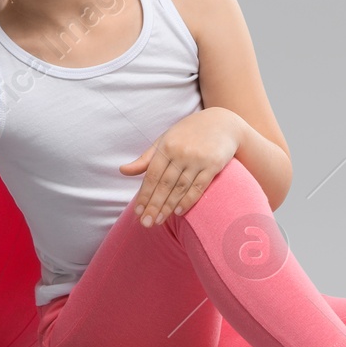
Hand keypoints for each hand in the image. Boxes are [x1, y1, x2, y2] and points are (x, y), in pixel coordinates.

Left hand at [119, 107, 242, 226]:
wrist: (222, 123)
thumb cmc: (188, 133)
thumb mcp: (164, 140)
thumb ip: (145, 159)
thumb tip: (123, 171)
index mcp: (166, 146)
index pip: (152, 175)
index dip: (144, 194)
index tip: (138, 212)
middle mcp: (181, 153)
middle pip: (165, 184)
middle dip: (154, 205)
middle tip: (146, 224)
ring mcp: (198, 159)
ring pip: (180, 188)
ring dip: (168, 206)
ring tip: (158, 221)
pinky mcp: (213, 165)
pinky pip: (199, 186)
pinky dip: (188, 200)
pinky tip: (178, 211)